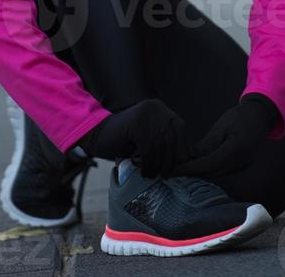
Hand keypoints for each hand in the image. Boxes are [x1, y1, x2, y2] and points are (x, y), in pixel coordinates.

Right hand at [77, 98, 194, 176]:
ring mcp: (146, 113)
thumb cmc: (124, 142)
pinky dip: (148, 163)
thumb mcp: (148, 140)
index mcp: (160, 110)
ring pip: (160, 144)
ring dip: (158, 164)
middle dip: (170, 159)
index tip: (178, 167)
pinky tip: (144, 172)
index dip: (181, 149)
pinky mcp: (137, 123)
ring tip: (152, 175)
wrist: (98, 136)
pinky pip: (149, 148)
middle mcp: (156, 108)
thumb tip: (186, 159)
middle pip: (172, 137)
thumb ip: (163, 142)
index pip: (180, 129)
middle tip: (165, 175)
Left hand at [170, 94, 277, 177]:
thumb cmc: (240, 116)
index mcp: (235, 150)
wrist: (260, 115)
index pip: (209, 164)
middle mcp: (239, 162)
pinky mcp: (240, 165)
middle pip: (212, 174)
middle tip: (173, 172)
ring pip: (216, 175)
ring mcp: (241, 165)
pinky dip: (208, 171)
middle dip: (192, 174)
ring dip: (200, 175)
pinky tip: (196, 168)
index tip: (175, 170)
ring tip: (181, 171)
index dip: (191, 168)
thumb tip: (190, 158)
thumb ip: (207, 144)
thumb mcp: (221, 126)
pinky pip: (222, 171)